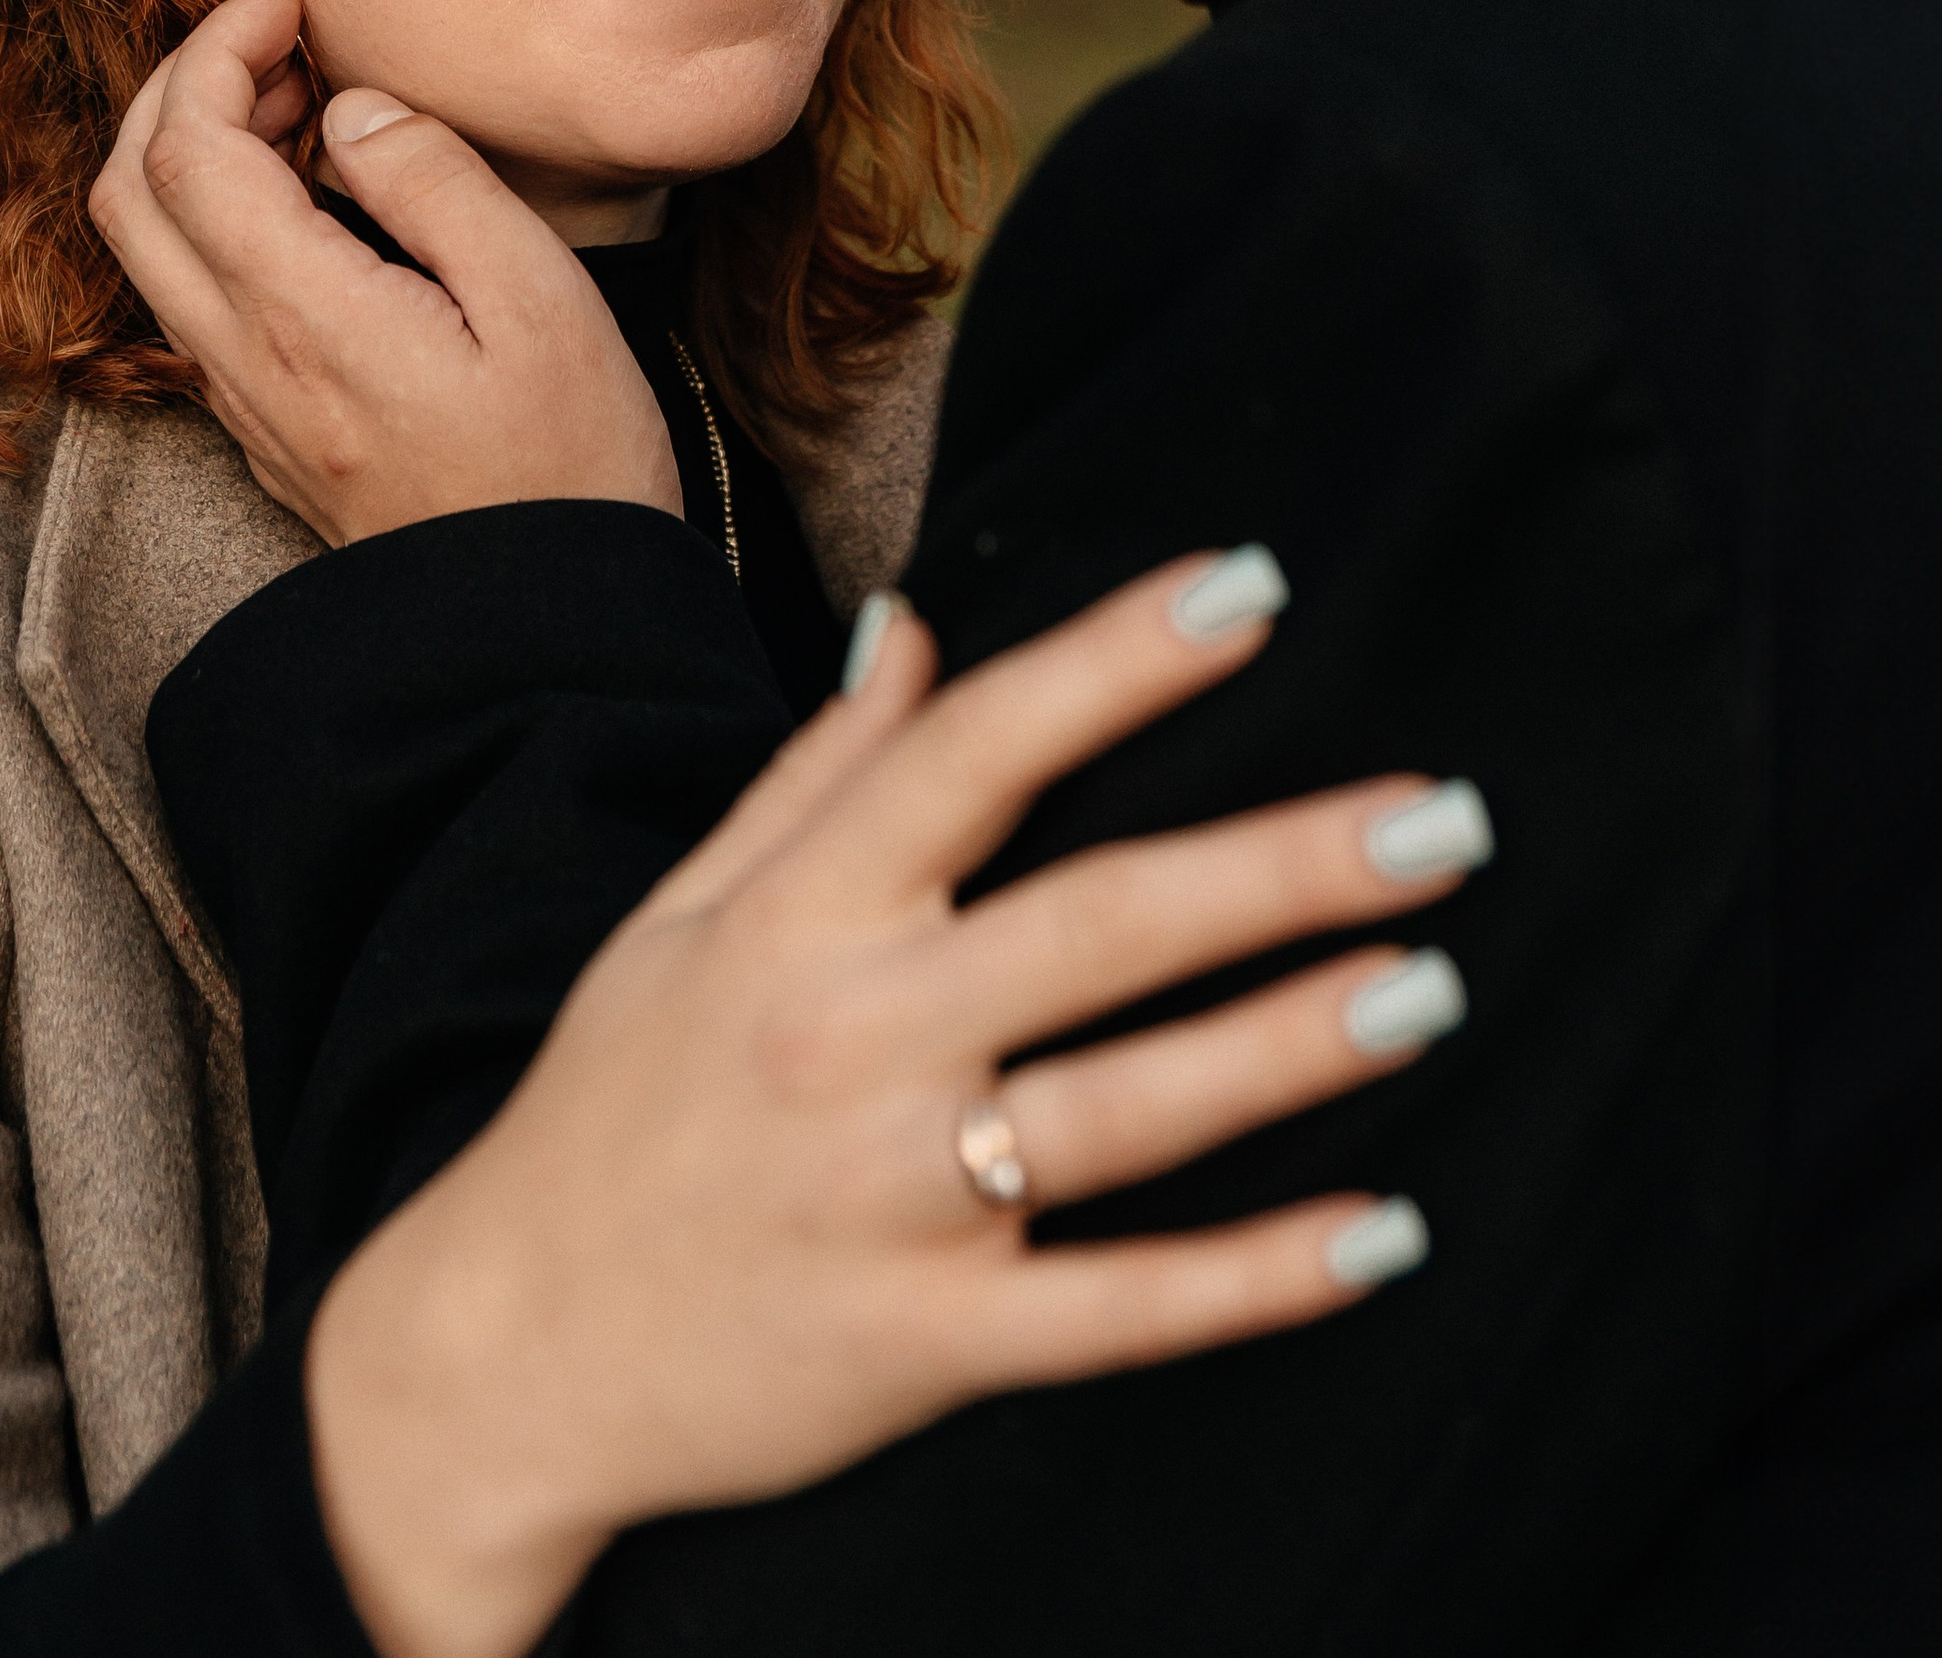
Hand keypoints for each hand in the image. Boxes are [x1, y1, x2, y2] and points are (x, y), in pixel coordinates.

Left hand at [88, 0, 679, 544]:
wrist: (543, 629)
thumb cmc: (569, 462)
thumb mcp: (539, 299)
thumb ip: (435, 184)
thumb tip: (349, 109)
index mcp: (304, 315)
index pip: (187, 146)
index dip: (218, 47)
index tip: (290, 2)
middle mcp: (244, 360)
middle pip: (128, 190)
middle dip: (177, 85)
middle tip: (277, 39)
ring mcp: (243, 400)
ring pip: (146, 247)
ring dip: (189, 149)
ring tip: (297, 102)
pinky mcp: (262, 426)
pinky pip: (188, 295)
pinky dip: (212, 214)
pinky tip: (307, 195)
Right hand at [308, 557, 1484, 1657]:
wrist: (499, 1356)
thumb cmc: (607, 1109)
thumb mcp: (679, 912)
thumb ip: (815, 771)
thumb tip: (916, 622)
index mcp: (795, 916)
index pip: (976, 751)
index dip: (1116, 661)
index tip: (1251, 586)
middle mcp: (850, 1040)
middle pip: (1096, 926)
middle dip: (1280, 865)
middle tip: (1442, 816)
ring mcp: (891, 1202)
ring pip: (1128, 1111)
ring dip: (1292, 1045)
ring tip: (1433, 981)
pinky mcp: (928, 1347)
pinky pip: (1118, 1312)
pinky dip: (1254, 1277)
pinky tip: (1381, 1230)